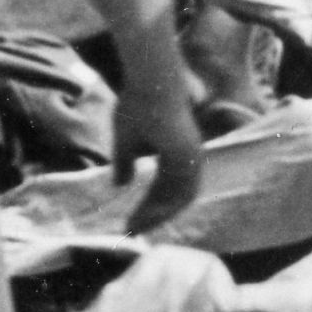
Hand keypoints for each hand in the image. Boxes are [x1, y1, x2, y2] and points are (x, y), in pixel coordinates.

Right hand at [112, 39, 207, 233]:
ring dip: (157, 215)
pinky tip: (145, 216)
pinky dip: (164, 207)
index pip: (165, 188)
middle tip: (133, 230)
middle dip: (153, 215)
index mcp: (175, 151)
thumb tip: (120, 185)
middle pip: (173, 197)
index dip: (149, 206)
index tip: (131, 220)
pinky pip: (181, 191)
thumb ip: (125, 163)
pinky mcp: (190, 155)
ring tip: (136, 227)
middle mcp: (188, 157)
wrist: (151, 81)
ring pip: (178, 198)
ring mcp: (192, 156)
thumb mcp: (125, 140)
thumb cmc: (138, 103)